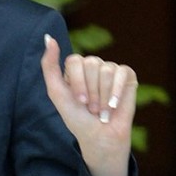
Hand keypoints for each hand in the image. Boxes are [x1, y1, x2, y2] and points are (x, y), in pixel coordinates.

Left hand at [41, 34, 138, 175]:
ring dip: (103, 96)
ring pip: (106, 70)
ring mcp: (110, 69)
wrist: (99, 137)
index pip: (75, 61)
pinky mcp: (127, 75)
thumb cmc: (77, 118)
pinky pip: (123, 72)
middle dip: (91, 91)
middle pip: (91, 63)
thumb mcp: (57, 93)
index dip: (78, 82)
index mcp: (75, 68)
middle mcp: (92, 65)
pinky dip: (117, 92)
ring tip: (102, 110)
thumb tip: (48, 37)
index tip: (79, 102)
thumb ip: (49, 66)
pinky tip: (113, 105)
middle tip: (91, 108)